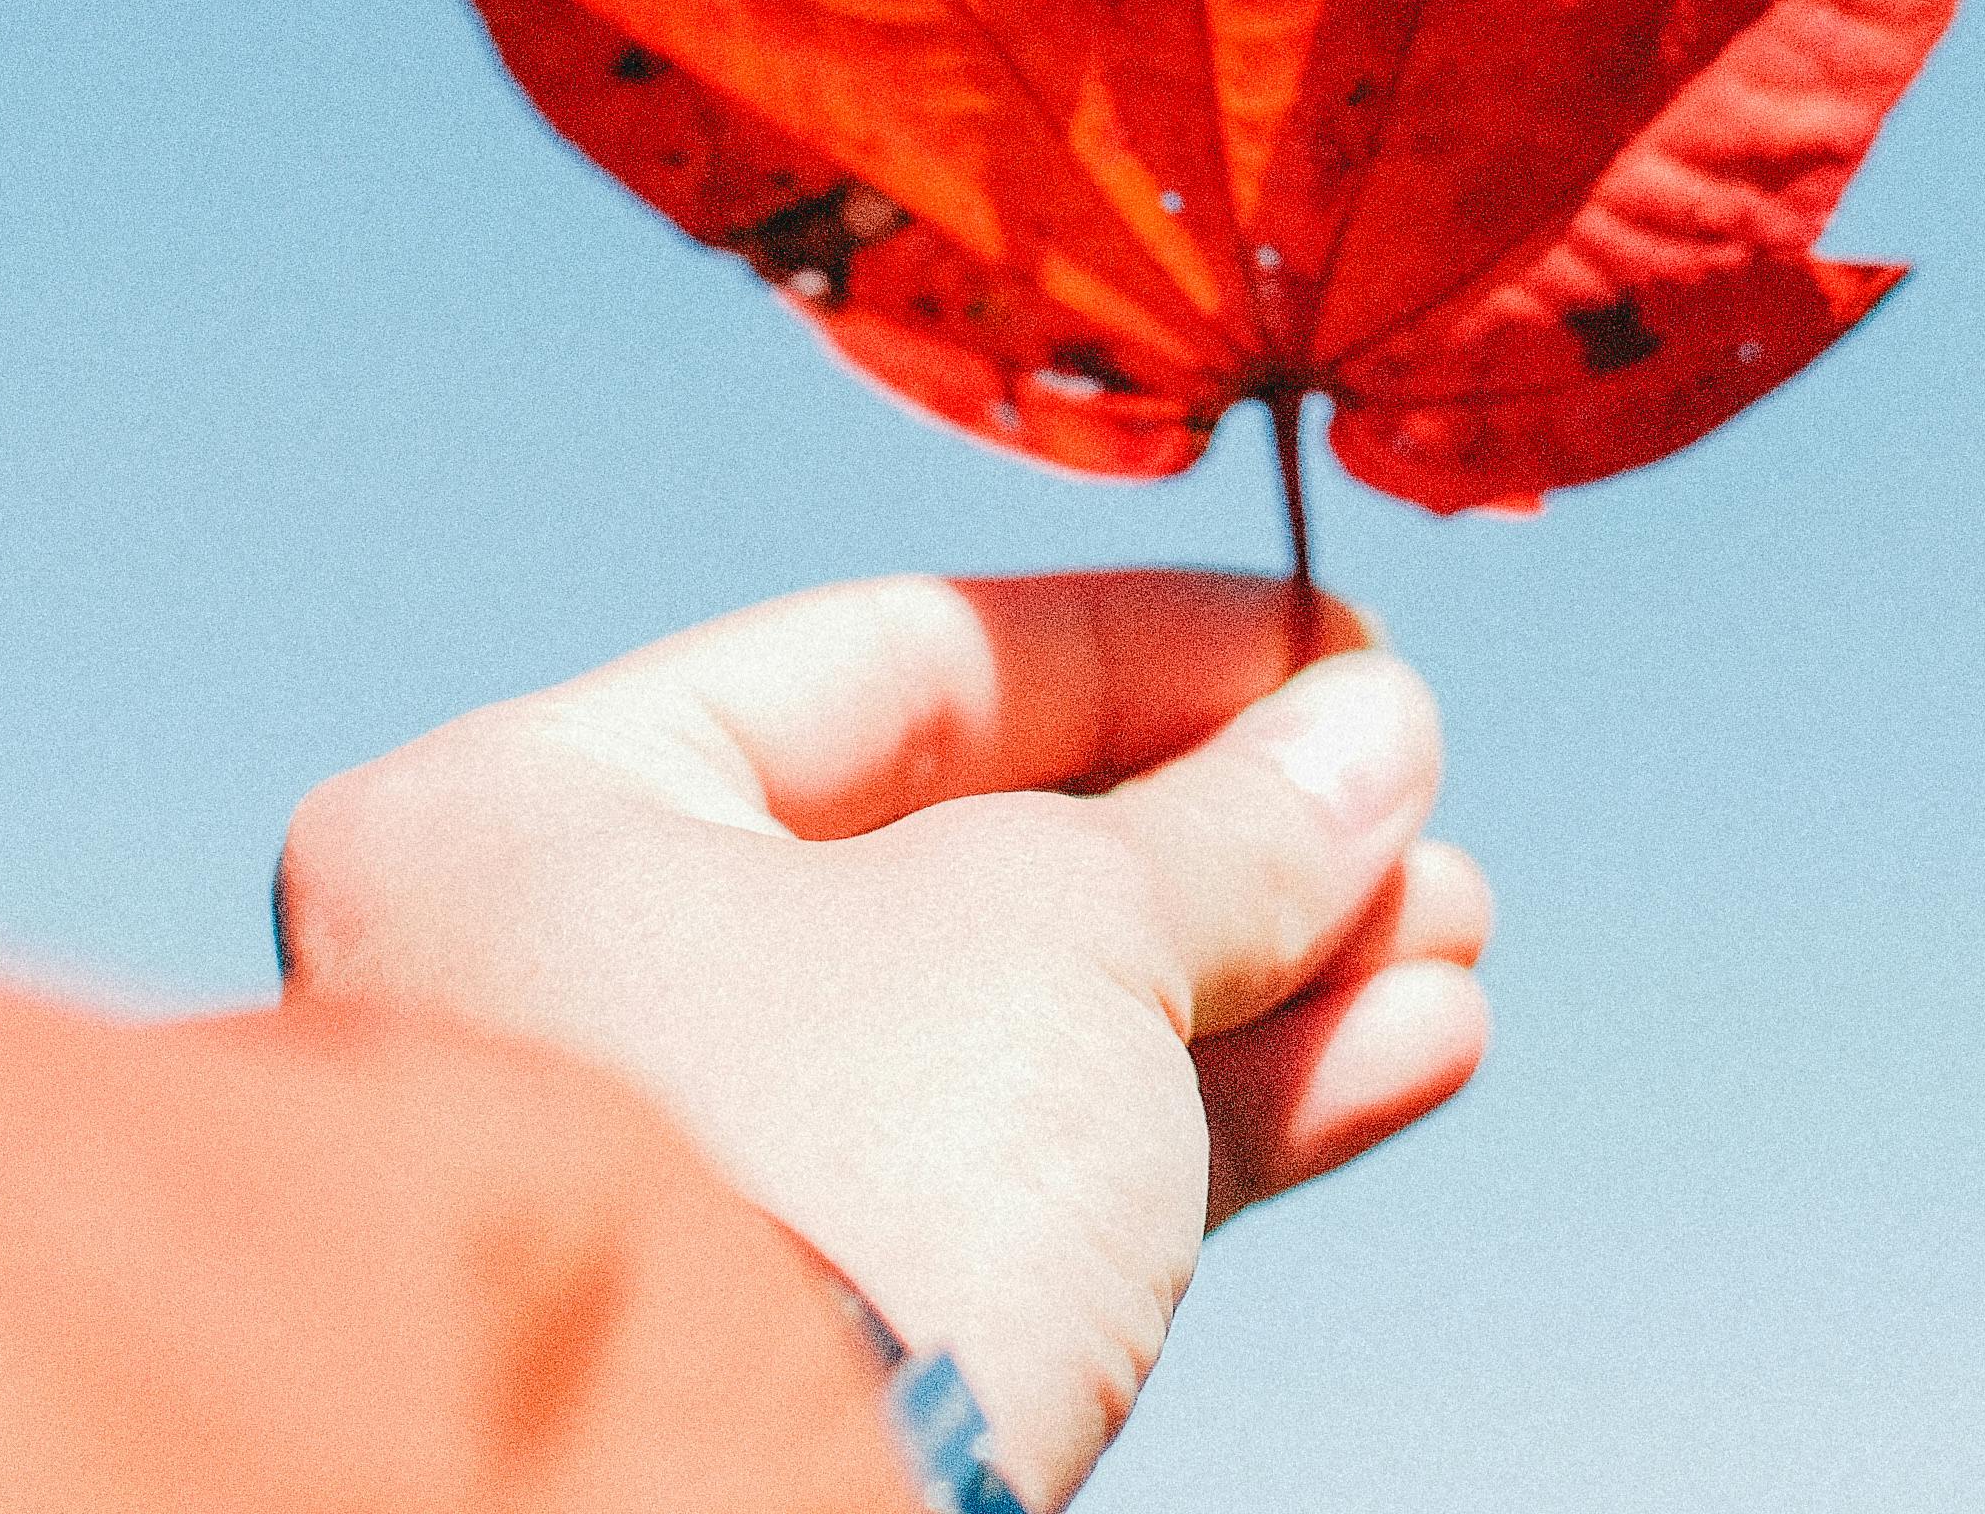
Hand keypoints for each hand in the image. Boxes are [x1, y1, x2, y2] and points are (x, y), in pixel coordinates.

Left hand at [268, 572, 1492, 1503]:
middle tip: (1418, 825)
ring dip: (1262, 983)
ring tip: (1452, 950)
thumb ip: (1224, 824)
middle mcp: (566, 987)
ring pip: (1019, 1034)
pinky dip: (1211, 1120)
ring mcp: (682, 1176)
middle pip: (967, 853)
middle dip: (1230, 843)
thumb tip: (1371, 738)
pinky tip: (1403, 1058)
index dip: (1149, 648)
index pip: (888, 664)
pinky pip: (1020, 1183)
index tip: (1337, 651)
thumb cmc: (817, 1173)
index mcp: (532, 819)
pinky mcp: (798, 1335)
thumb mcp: (1053, 934)